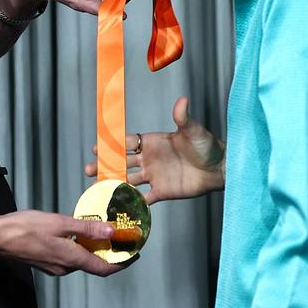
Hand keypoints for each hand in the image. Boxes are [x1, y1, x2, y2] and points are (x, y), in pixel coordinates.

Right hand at [0, 209, 127, 276]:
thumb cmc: (25, 227)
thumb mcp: (60, 223)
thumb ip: (86, 227)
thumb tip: (111, 231)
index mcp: (71, 259)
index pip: (104, 268)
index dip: (122, 263)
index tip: (134, 254)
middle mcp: (64, 267)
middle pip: (94, 264)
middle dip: (110, 253)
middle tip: (121, 238)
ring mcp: (54, 266)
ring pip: (81, 260)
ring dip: (94, 249)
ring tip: (102, 232)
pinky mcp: (46, 261)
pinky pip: (70, 257)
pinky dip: (80, 248)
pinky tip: (78, 233)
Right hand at [85, 97, 224, 204]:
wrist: (218, 169)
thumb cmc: (206, 145)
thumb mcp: (193, 130)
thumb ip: (184, 117)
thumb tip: (183, 100)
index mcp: (153, 142)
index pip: (128, 142)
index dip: (112, 144)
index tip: (96, 147)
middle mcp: (150, 158)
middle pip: (122, 162)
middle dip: (105, 165)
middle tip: (89, 169)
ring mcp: (155, 176)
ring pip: (128, 180)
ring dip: (113, 183)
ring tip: (97, 188)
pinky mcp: (162, 191)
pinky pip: (143, 198)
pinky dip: (132, 202)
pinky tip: (119, 207)